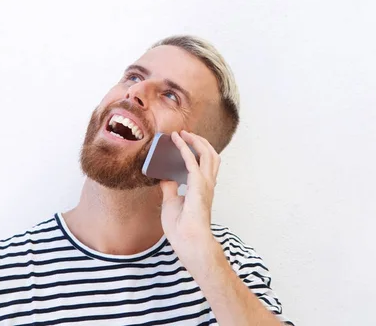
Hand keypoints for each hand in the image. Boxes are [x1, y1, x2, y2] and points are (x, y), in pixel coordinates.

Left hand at [159, 130, 221, 267]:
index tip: (184, 143)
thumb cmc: (182, 229)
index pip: (204, 164)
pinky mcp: (198, 185)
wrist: (188, 242)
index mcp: (203, 189)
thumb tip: (164, 176)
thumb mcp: (171, 203)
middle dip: (200, 142)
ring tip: (184, 134)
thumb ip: (170, 188)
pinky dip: (184, 148)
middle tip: (187, 134)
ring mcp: (205, 184)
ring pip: (208, 154)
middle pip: (211, 155)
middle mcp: (207, 184)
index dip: (197, 151)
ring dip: (196, 141)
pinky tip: (176, 141)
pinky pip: (192, 161)